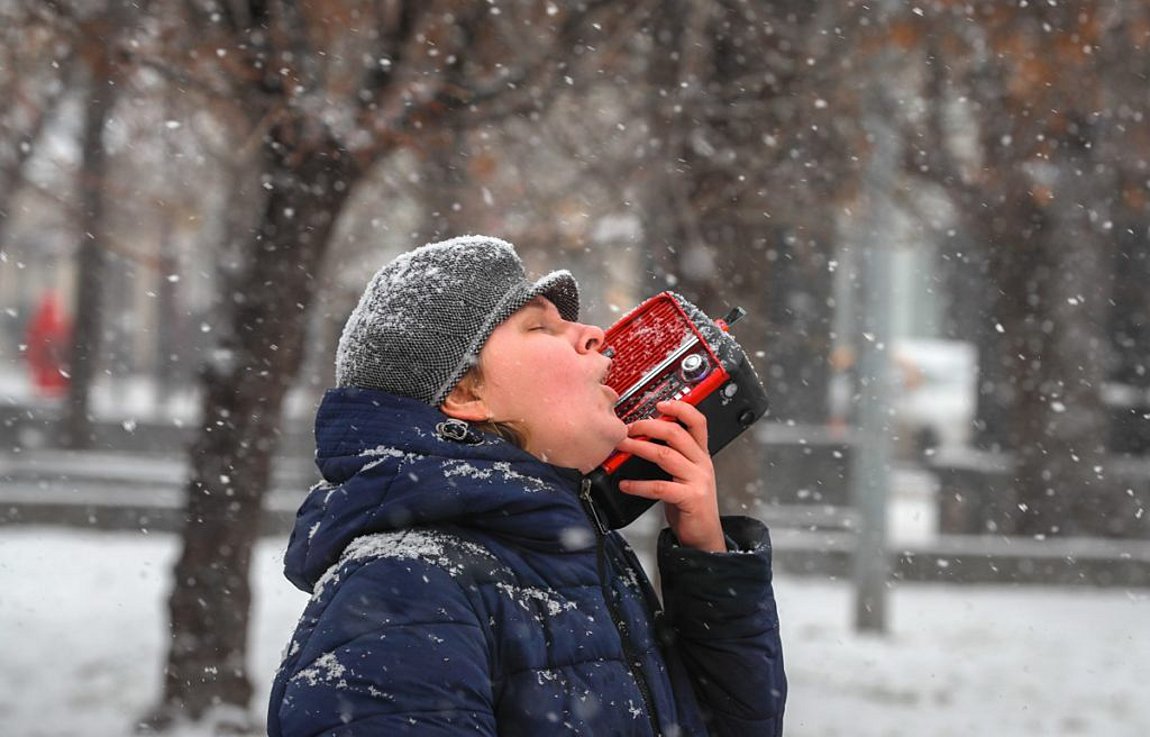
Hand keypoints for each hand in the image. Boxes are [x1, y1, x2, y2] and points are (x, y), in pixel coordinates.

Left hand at [614, 400, 724, 552]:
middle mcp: (701, 463)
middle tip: (628, 428)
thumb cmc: (689, 505)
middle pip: (677, 433)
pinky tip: (626, 484)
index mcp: (700, 454)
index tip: (660, 403)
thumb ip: (671, 456)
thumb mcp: (684, 475)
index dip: (680, 408)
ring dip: (639, 448)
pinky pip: (661, 487)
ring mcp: (698, 480)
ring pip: (666, 455)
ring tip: (622, 447)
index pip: (697, 421)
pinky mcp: (691, 498)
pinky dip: (639, 485)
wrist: (704, 536)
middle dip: (648, 426)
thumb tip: (640, 440)